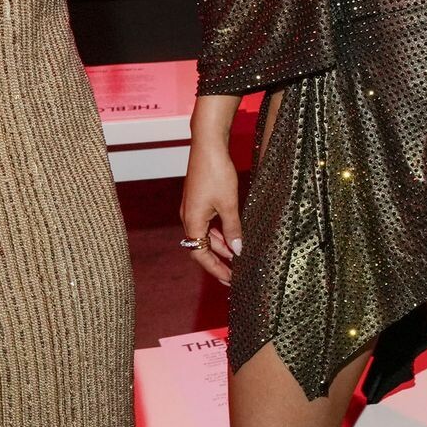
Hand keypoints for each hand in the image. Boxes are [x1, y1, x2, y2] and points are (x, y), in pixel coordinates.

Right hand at [180, 141, 241, 286]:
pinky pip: (207, 222)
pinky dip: (219, 231)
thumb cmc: (216, 173)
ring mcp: (192, 208)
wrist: (208, 145)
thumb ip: (233, 229)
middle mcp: (188, 217)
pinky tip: (232, 233)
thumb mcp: (229, 204)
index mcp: (192, 221)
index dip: (215, 269)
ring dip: (220, 245)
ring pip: (206, 234)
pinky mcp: (198, 199)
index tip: (229, 280)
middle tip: (235, 273)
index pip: (200, 254)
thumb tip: (237, 251)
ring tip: (238, 255)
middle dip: (218, 260)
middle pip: (201, 246)